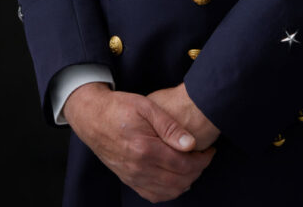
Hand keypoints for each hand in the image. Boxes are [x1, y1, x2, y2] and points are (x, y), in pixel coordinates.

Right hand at [63, 82, 215, 202]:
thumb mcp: (146, 106)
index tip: (209, 150)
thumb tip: (190, 144)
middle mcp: (138, 168)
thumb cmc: (119, 108)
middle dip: (197, 171)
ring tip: (193, 166)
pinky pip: (153, 195)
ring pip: (168, 191)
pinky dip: (169, 191)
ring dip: (186, 182)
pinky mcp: (128, 180)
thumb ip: (169, 126)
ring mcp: (132, 177)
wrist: (92, 118)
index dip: (202, 160)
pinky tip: (176, 178)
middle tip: (204, 157)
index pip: (182, 164)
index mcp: (145, 148)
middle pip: (178, 181)